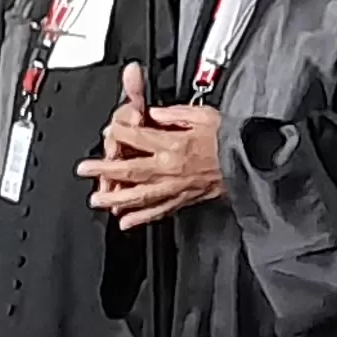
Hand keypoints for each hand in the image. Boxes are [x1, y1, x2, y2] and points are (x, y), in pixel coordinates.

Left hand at [83, 62, 226, 225]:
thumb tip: (153, 114)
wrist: (251, 160)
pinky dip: (141, 218)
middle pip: (130, 170)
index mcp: (173, 144)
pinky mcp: (184, 199)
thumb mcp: (202, 115)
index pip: (137, 138)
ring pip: (140, 195)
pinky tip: (127, 222)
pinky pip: (159, 210)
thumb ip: (173, 114)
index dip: (119, 133)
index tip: (110, 132)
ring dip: (116, 199)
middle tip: (85, 171)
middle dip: (105, 171)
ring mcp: (176, 187)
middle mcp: (170, 168)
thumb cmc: (231, 138)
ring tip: (99, 201)